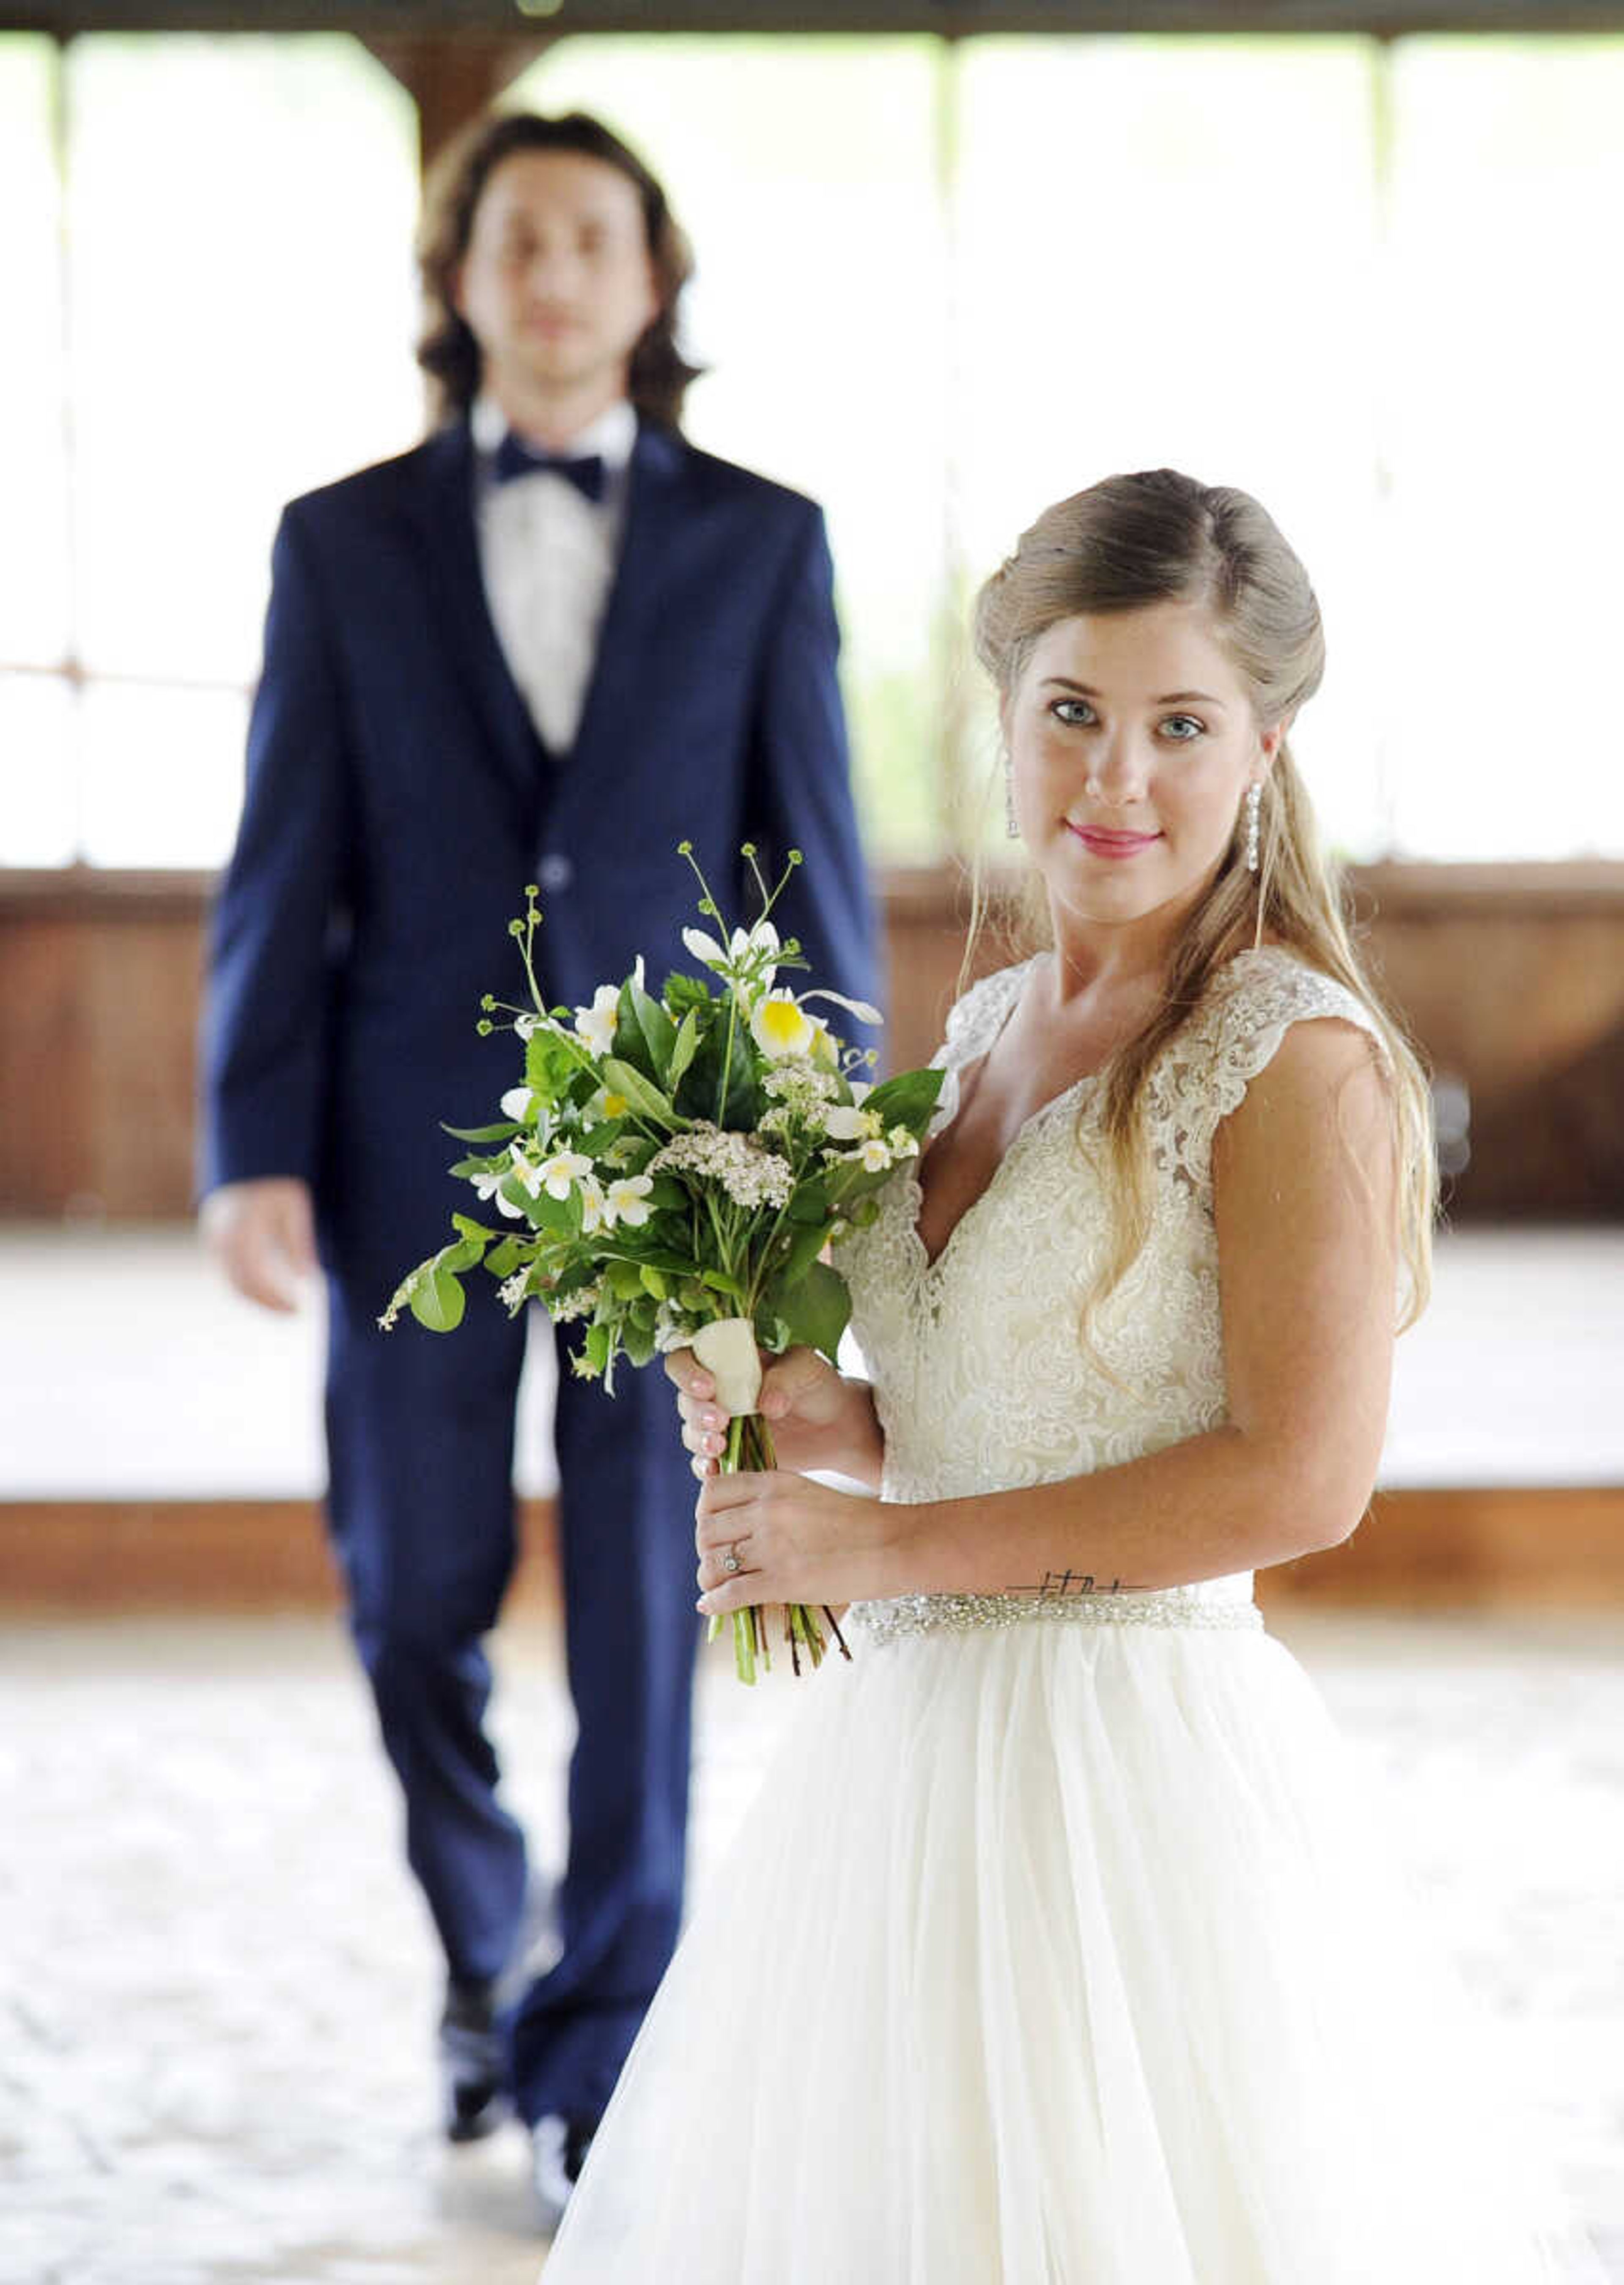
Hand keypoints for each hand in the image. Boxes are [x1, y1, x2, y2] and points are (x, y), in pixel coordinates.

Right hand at [200, 1177, 316, 1312]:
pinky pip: (228, 1273)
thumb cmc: (276, 1184)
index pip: (256, 1276)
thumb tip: (307, 1278)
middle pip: (241, 1284)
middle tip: (294, 1313)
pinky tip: (270, 1292)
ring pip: (232, 1282)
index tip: (298, 1309)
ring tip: (285, 1306)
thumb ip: (299, 1242)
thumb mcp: (294, 1208)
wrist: (247, 1164)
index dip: (275, 1298)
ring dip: (257, 1299)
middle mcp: (222, 1238)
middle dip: (267, 1303)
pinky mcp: (213, 1242)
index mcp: (243, 1228)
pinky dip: (248, 1287)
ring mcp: (213, 1241)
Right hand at [663, 1343, 851, 1481]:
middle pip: (685, 1402)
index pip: (685, 1360)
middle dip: (696, 1412)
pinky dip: (706, 1468)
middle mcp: (716, 1394)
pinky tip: (716, 1470)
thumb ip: (784, 1379)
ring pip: (691, 1433)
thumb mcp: (807, 1369)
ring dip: (699, 1440)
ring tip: (719, 1446)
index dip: (686, 1372)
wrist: (837, 1425)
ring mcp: (721, 1428)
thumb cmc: (817, 1385)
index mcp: (725, 1363)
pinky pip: (706, 1465)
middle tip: (720, 1420)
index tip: (708, 1386)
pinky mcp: (731, 1456)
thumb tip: (765, 1406)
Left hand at [693, 1467, 892, 1616]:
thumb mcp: (807, 1493)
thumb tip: (734, 1520)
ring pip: (714, 1563)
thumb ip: (770, 1501)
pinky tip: (711, 1606)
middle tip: (719, 1561)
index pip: (711, 1491)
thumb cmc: (856, 1522)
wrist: (893, 1546)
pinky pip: (730, 1594)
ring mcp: (773, 1546)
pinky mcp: (783, 1582)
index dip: (706, 1513)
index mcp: (774, 1483)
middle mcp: (767, 1511)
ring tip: (718, 1585)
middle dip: (707, 1548)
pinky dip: (715, 1603)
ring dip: (710, 1577)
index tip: (716, 1528)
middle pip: (706, 1530)